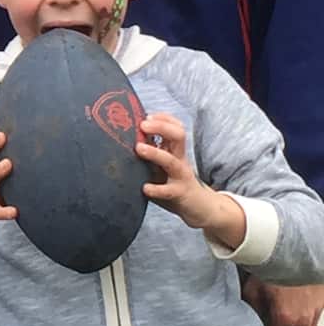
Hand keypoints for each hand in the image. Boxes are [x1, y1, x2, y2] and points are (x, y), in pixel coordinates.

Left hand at [137, 113, 243, 245]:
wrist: (199, 209)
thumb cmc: (174, 184)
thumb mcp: (163, 166)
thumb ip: (151, 153)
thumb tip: (126, 138)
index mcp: (175, 151)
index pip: (175, 127)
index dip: (163, 118)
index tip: (146, 116)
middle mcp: (179, 160)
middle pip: (178, 135)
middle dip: (161, 126)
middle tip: (142, 125)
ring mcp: (180, 176)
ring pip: (171, 161)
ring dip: (155, 153)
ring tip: (139, 148)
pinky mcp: (180, 194)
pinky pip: (168, 190)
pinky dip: (156, 189)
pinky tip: (144, 188)